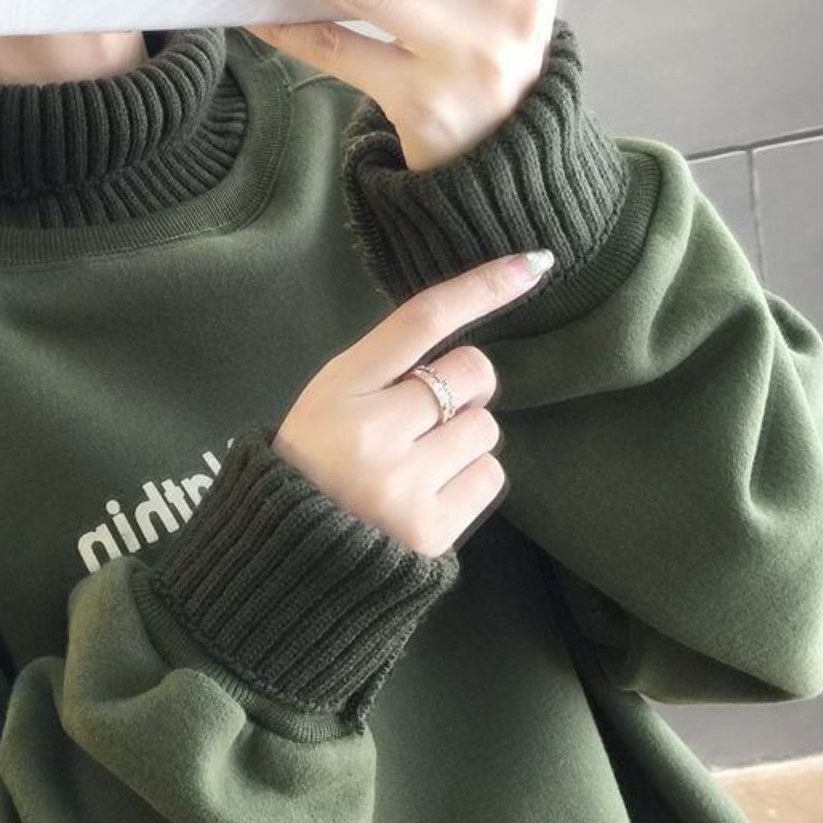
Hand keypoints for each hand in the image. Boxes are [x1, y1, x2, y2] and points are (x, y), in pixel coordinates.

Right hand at [272, 249, 554, 556]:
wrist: (289, 558)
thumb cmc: (312, 467)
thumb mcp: (326, 402)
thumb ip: (384, 373)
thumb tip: (468, 357)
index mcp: (339, 388)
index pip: (421, 320)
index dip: (481, 288)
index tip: (534, 264)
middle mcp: (372, 432)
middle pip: (472, 374)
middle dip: (463, 391)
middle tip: (424, 421)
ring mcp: (402, 483)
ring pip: (486, 429)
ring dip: (462, 443)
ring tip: (415, 468)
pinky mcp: (430, 528)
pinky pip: (489, 478)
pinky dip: (467, 482)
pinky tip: (426, 496)